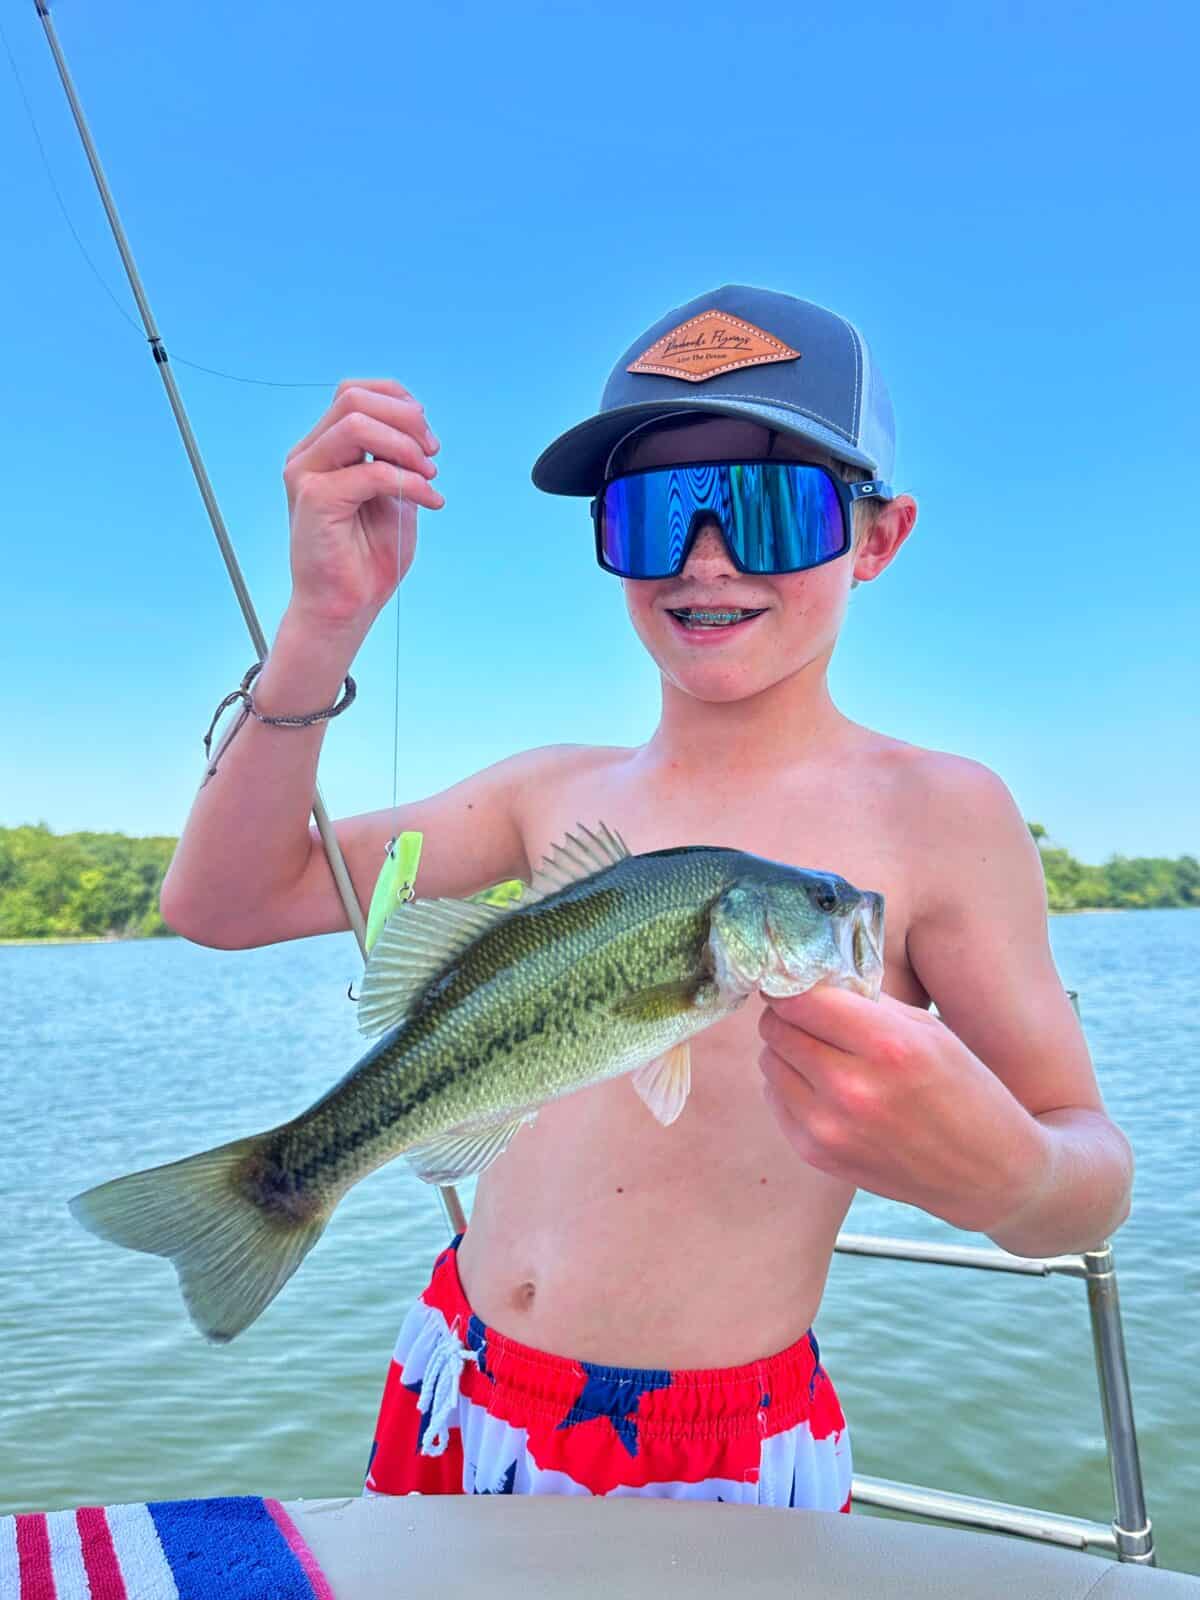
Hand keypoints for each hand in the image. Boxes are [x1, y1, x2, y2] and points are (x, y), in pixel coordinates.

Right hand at [282, 379, 444, 633]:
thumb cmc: (368, 558)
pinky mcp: (314, 498)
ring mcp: (305, 473)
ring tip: (429, 477)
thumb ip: (397, 460)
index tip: (429, 441)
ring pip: (356, 423)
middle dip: (406, 419)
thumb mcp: (394, 496)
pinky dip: (409, 481)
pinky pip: (370, 471)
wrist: (347, 606)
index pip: (354, 394)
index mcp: (324, 449)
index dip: (399, 403)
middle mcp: (308, 455)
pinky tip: (430, 501)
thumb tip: (417, 429)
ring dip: (405, 446)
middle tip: (433, 455)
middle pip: (354, 398)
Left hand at [757, 986, 1051, 1233]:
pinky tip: (823, 1085)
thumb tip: (813, 977)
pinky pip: (775, 1099)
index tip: (797, 981)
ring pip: (769, 1062)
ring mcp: (830, 1128)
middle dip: (788, 1014)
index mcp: (888, 1047)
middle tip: (809, 1013)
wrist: (987, 1174)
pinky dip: (790, 1084)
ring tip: (821, 1051)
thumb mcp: (929, 1031)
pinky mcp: (817, 1154)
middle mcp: (852, 1089)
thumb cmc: (965, 1092)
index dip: (793, 984)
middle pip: (776, 1028)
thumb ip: (868, 1003)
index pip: (801, 999)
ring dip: (786, 1049)